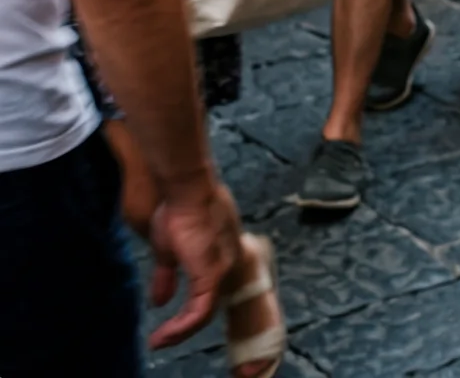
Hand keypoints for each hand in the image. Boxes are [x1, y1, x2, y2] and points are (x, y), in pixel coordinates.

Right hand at [146, 178, 241, 349]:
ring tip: (159, 341)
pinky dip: (181, 328)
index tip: (169, 329)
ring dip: (180, 332)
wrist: (186, 190)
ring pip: (204, 314)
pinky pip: (200, 312)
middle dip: (185, 328)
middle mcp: (228, 265)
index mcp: (221, 258)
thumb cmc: (178, 211)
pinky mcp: (213, 273)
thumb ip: (167, 277)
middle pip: (210, 307)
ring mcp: (224, 269)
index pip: (210, 294)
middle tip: (163, 340)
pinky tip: (163, 335)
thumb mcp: (168, 251)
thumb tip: (159, 301)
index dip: (190, 315)